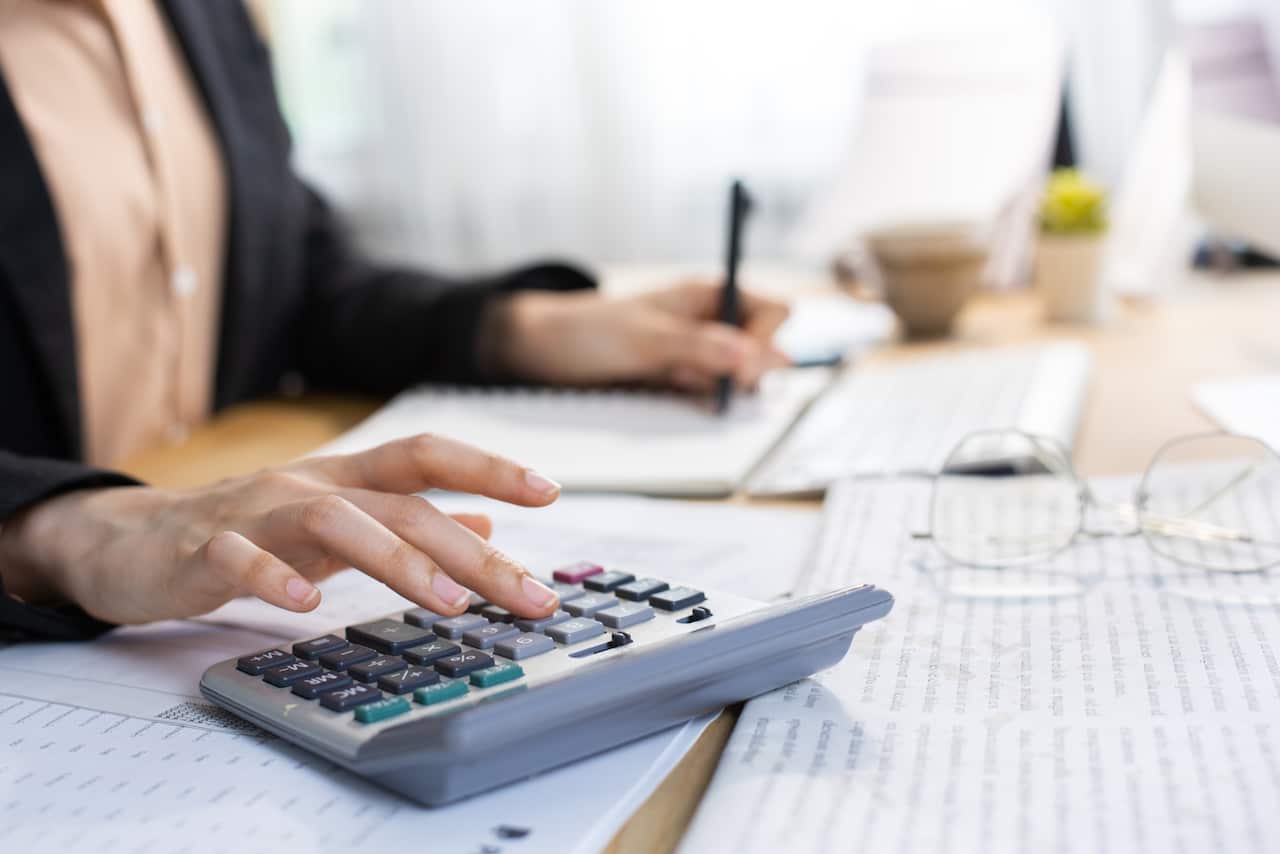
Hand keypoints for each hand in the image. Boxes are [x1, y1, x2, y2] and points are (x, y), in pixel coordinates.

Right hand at [0, 435, 563, 624]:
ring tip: (448, 604)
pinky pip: (239, 559)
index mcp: (347, 479)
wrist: (132, 541)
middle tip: (528, 595)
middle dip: (473, 550)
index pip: (426, 456)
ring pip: (334, 521)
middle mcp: (309, 485)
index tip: (549, 493)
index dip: (489, 467)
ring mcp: (255, 513)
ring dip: (398, 561)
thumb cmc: (251, 529)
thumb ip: (410, 519)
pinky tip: (305, 608)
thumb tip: (487, 523)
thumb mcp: (341, 519)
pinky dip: (273, 578)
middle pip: (401, 503)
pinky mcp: (201, 550)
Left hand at [491, 281, 790, 390]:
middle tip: (701, 377)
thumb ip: (705, 348)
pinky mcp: (681, 374)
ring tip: (675, 380)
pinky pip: (711, 390)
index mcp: (710, 293)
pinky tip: (670, 390)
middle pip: (762, 348)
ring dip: (718, 386)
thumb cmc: (591, 331)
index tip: (740, 368)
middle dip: (743, 370)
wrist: (544, 351)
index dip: (766, 341)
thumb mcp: (649, 339)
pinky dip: (700, 397)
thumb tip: (763, 358)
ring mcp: (697, 348)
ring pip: (738, 374)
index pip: (774, 312)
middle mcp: (711, 319)